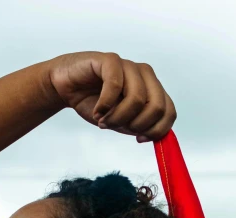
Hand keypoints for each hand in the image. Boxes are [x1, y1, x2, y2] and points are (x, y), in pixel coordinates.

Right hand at [48, 52, 175, 140]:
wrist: (67, 88)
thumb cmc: (94, 103)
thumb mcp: (121, 121)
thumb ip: (139, 126)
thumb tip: (153, 136)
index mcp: (151, 90)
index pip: (169, 112)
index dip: (156, 131)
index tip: (138, 139)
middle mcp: (144, 75)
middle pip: (158, 107)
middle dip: (137, 125)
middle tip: (117, 127)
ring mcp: (129, 65)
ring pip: (138, 99)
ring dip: (118, 118)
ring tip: (103, 121)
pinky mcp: (110, 60)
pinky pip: (115, 85)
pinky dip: (105, 105)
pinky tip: (97, 111)